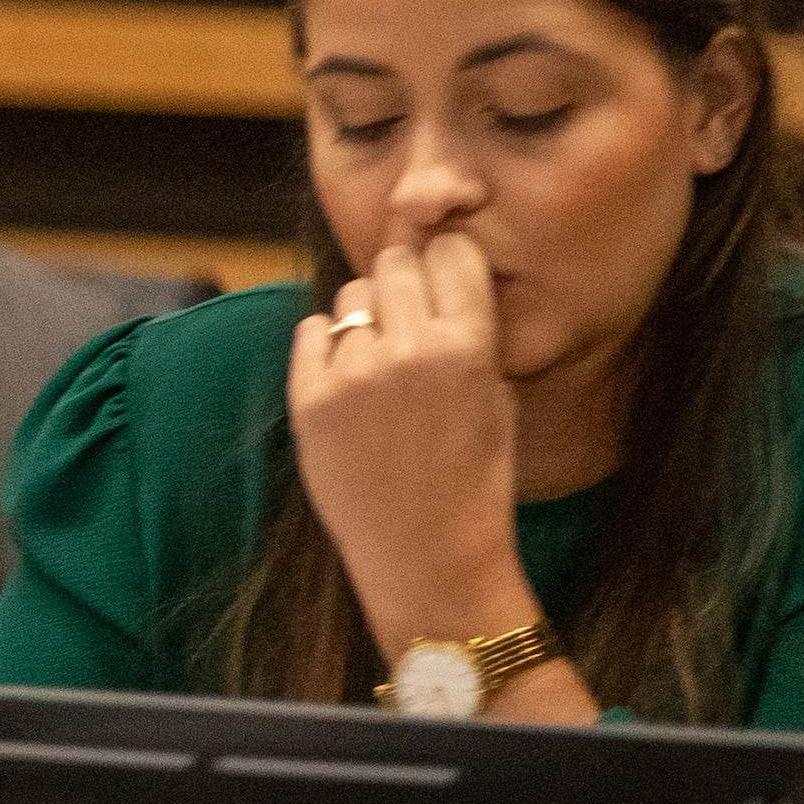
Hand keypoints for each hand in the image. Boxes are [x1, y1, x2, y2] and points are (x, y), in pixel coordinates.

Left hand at [288, 226, 533, 651]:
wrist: (426, 550)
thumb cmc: (472, 476)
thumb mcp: (495, 396)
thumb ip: (468, 332)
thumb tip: (437, 278)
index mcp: (469, 346)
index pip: (450, 253)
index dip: (445, 266)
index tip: (442, 283)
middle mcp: (411, 350)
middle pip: (396, 263)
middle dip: (403, 284)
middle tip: (408, 322)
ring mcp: (355, 373)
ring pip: (352, 295)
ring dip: (365, 316)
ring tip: (380, 364)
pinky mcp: (309, 398)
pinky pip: (311, 331)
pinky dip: (326, 346)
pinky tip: (348, 382)